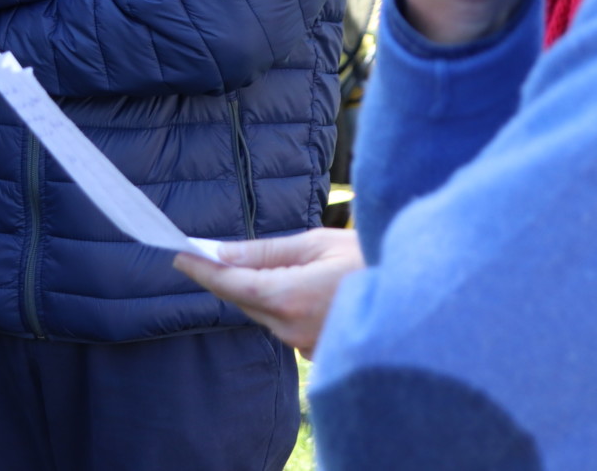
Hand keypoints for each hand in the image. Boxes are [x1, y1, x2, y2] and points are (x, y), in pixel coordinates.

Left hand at [173, 227, 363, 356]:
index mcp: (290, 297)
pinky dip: (279, 304)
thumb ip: (267, 252)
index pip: (232, 285)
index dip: (202, 270)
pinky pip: (286, 324)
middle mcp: (293, 328)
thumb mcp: (317, 244)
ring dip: (254, 290)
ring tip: (249, 263)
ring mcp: (306, 345)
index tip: (178, 256)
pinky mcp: (319, 351)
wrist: (417, 292)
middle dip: (225, 277)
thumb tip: (224, 252)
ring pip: (264, 314)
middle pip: (245, 301)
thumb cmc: (370, 258)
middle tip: (203, 253)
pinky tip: (288, 284)